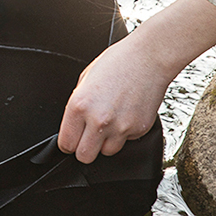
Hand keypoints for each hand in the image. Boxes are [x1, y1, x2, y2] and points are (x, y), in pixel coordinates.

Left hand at [57, 0, 215, 162]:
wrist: (149, 57)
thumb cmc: (117, 62)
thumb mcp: (85, 78)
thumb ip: (77, 104)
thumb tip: (73, 124)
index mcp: (79, 105)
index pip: (66, 143)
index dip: (68, 142)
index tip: (72, 139)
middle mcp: (99, 120)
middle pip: (84, 157)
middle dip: (84, 148)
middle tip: (88, 136)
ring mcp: (120, 127)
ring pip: (107, 152)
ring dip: (105, 142)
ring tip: (110, 121)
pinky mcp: (138, 130)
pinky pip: (126, 141)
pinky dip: (124, 133)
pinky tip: (125, 113)